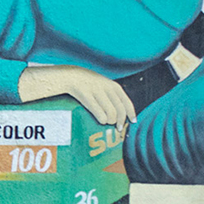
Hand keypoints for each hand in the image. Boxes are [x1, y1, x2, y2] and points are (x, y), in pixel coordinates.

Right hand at [19, 64, 136, 129]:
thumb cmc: (90, 84)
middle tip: (118, 128)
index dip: (131, 113)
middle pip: (119, 110)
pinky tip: (100, 120)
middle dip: (120, 121)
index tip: (132, 122)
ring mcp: (97, 93)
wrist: (71, 76)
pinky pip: (99, 114)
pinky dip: (102, 120)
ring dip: (110, 121)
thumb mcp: (105, 85)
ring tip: (106, 122)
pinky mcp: (86, 97)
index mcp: (114, 86)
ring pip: (111, 114)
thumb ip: (114, 95)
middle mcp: (107, 89)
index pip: (127, 102)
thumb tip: (124, 113)